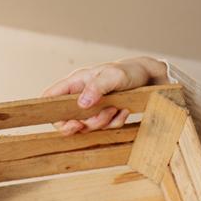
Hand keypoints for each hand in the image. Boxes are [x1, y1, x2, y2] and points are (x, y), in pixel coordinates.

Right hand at [42, 56, 168, 135]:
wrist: (150, 78)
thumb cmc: (129, 71)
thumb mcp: (114, 76)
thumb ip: (97, 88)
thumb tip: (82, 104)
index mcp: (76, 82)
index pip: (51, 97)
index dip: (52, 113)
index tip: (71, 122)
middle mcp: (81, 96)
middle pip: (67, 120)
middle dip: (83, 125)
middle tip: (96, 120)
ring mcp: (93, 108)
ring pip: (88, 126)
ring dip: (104, 122)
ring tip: (116, 108)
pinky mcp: (105, 116)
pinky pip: (106, 128)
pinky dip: (116, 123)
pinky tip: (124, 111)